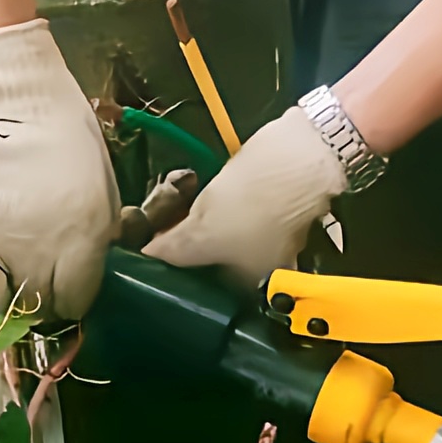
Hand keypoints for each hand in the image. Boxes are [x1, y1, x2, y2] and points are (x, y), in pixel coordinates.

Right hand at [0, 20, 119, 318]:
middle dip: (35, 301)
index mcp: (78, 238)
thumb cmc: (63, 130)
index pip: (74, 302)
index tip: (71, 284)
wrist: (1, 91)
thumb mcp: (101, 185)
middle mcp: (28, 251)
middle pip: (28, 310)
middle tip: (35, 282)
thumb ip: (95, 236)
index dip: (74, 296)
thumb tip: (84, 268)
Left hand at [142, 104, 345, 287]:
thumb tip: (142, 259)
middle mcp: (259, 264)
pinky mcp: (260, 199)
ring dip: (185, 210)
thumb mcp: (199, 236)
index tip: (146, 254)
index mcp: (250, 285)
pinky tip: (188, 180)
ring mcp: (261, 229)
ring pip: (209, 227)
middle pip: (203, 256)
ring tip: (171, 192)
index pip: (202, 290)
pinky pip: (221, 205)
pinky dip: (203, 195)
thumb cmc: (252, 207)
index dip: (172, 273)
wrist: (299, 152)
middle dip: (175, 234)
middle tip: (152, 220)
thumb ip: (167, 254)